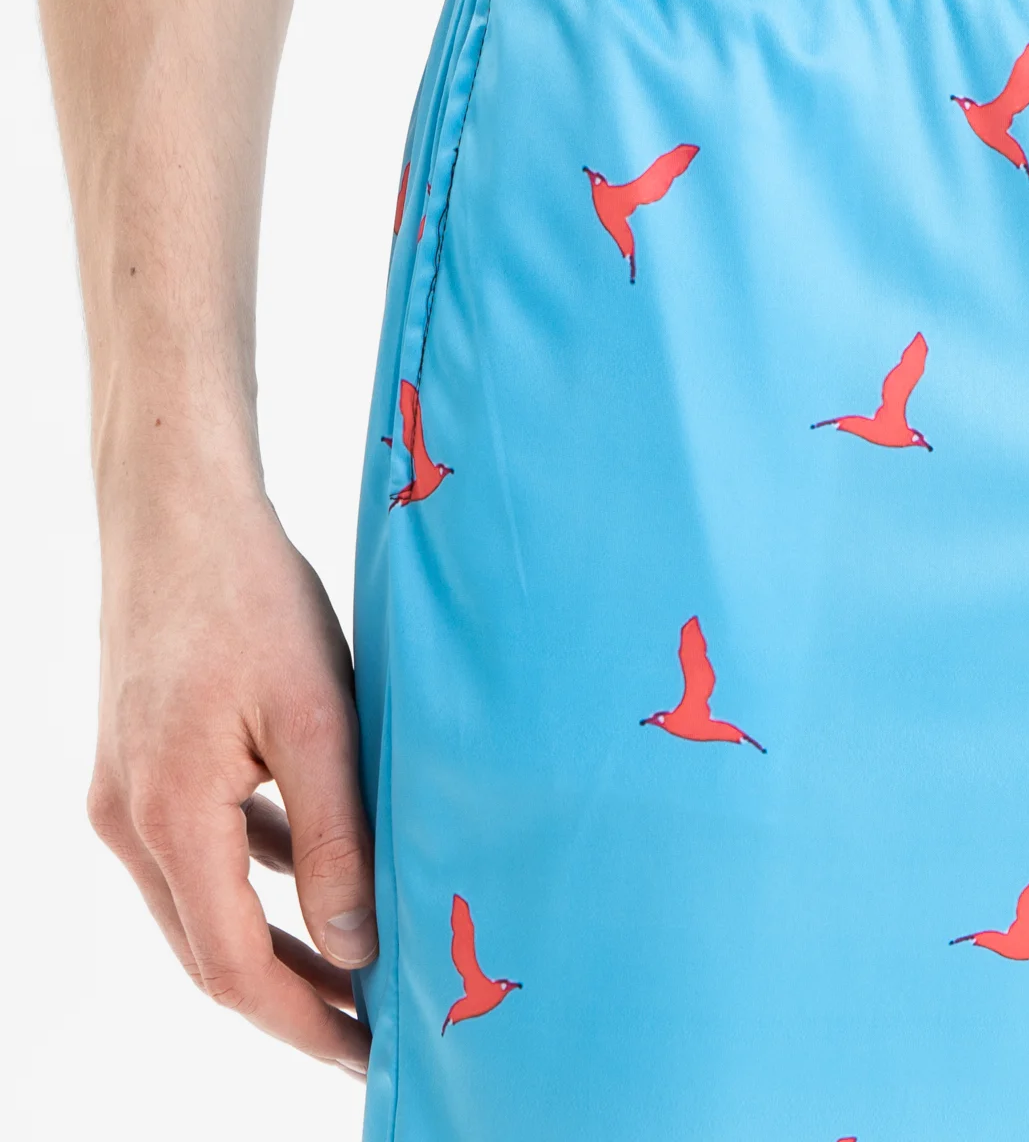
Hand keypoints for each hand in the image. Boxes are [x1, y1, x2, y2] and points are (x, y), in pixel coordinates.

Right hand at [87, 479, 373, 1075]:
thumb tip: (352, 946)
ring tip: (350, 963)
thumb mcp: (316, 716)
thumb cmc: (248, 595)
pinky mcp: (140, 757)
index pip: (233, 968)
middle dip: (290, 996)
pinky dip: (251, 873)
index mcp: (167, 816)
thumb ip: (334, 835)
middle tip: (368, 1027)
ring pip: (202, 900)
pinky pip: (197, 845)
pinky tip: (306, 866)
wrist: (177, 508)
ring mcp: (126, 787)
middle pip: (209, 948)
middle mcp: (129, 817)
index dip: (303, 1021)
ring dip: (270, 939)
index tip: (367, 1054)